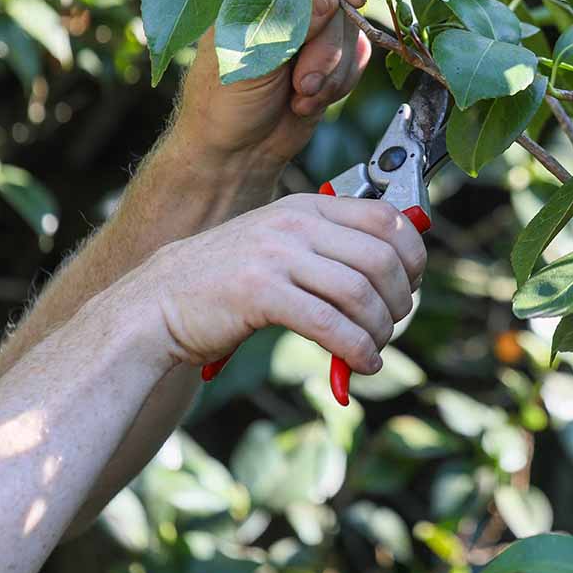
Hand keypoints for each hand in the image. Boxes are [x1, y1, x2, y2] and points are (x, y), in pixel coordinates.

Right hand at [129, 194, 425, 374]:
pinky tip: (361, 364)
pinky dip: (357, 349)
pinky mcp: (260, 293)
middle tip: (394, 324)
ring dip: (380, 330)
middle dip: (401, 298)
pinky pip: (330, 324)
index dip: (413, 254)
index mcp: (305, 207)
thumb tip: (394, 271)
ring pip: (361, 293)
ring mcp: (276, 256)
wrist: (159, 303)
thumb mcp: (279, 246)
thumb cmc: (225, 282)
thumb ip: (328, 249)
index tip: (412, 284)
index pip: (386, 218)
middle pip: (382, 258)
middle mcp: (295, 224)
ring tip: (374, 349)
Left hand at [171, 0, 373, 170]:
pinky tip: (309, 100)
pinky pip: (358, 53)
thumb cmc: (224, 101)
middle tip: (303, 80)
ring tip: (300, 95)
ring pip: (350, 27)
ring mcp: (308, 24)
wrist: (237, 152)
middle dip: (326, 44)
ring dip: (331, 69)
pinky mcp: (329, 52)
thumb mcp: (249, 56)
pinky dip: (340, 82)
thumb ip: (286, 21)